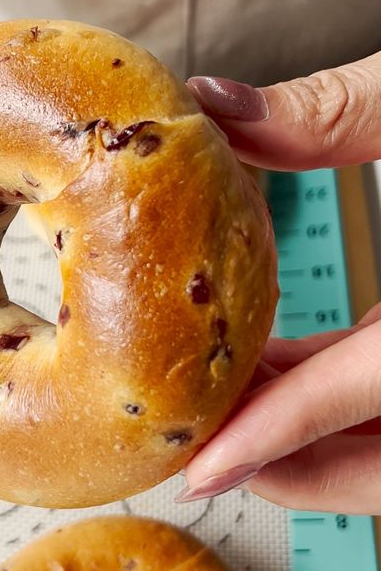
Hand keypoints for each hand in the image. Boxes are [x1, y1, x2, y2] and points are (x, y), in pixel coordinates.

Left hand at [178, 56, 380, 512]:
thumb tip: (217, 105)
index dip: (281, 433)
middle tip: (207, 438)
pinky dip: (356, 404)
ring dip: (323, 436)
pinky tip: (299, 364)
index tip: (206, 465)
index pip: (370, 389)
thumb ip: (339, 111)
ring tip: (239, 390)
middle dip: (295, 463)